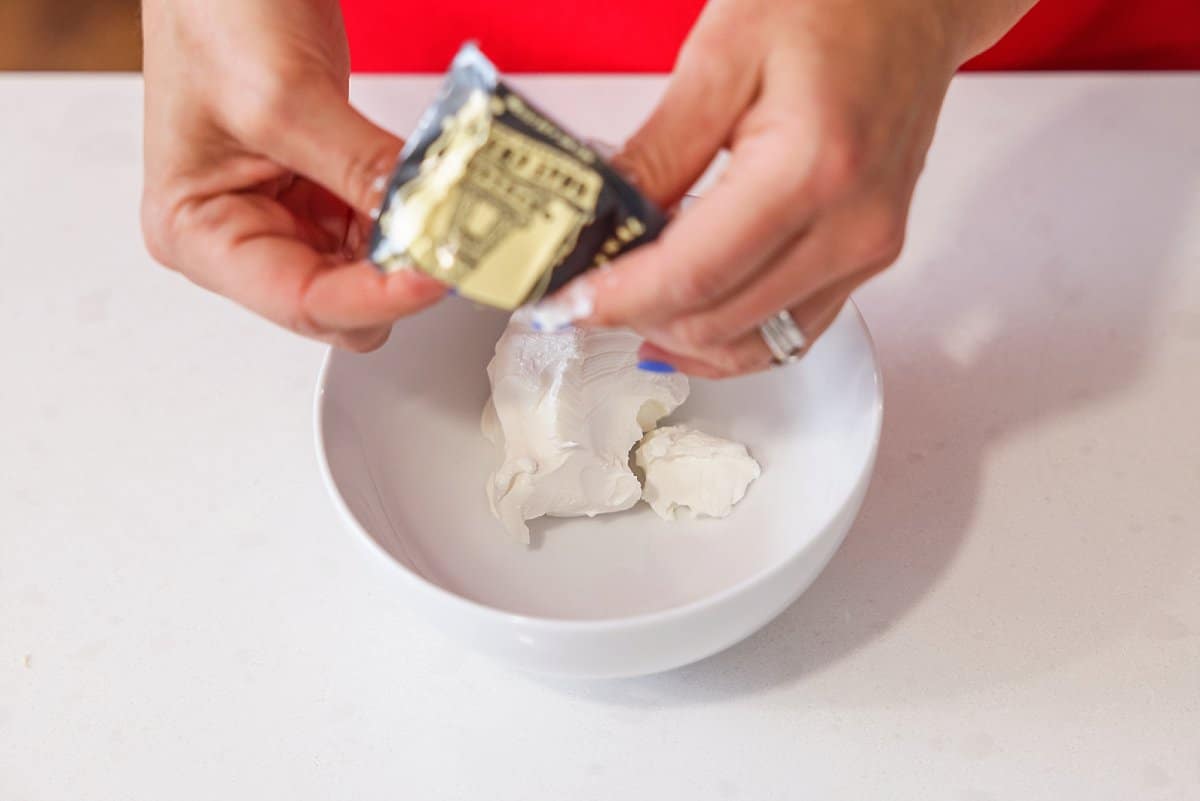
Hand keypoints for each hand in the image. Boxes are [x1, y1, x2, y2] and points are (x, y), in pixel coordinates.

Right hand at [140, 0, 444, 350]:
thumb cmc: (212, 10)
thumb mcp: (285, 96)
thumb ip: (359, 169)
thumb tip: (428, 224)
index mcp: (197, 233)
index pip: (302, 301)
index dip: (378, 296)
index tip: (438, 271)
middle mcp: (242, 235)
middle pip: (341, 303)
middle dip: (396, 276)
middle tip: (451, 243)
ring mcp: (289, 214)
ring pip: (372, 271)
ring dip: (414, 246)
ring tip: (450, 213)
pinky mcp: (328, 189)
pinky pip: (385, 225)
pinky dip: (415, 214)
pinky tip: (437, 196)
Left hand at [582, 0, 1033, 376]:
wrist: (911, 1)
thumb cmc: (832, 2)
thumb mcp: (719, 58)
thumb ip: (656, 154)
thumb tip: (600, 225)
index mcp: (811, 170)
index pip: (691, 274)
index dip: (617, 300)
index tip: (565, 303)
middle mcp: (851, 227)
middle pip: (718, 320)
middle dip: (636, 317)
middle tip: (582, 293)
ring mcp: (867, 250)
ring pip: (753, 344)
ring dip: (680, 337)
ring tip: (625, 309)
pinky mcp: (869, 257)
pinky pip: (791, 334)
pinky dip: (731, 340)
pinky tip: (686, 325)